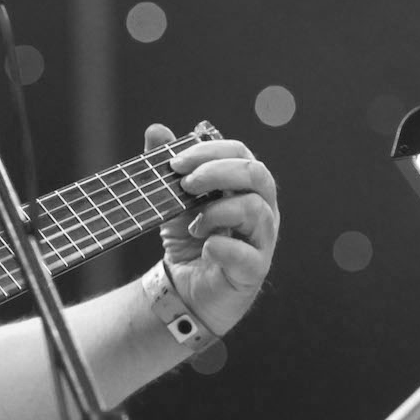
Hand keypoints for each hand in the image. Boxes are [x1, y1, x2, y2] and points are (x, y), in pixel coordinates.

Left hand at [147, 123, 279, 335]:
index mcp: (246, 186)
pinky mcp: (253, 270)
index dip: (209, 152)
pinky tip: (205, 246)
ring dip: (216, 211)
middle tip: (185, 184)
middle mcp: (262, 208)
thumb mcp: (174, 199)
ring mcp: (262, 240)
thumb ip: (168, 166)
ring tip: (193, 225)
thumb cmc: (188, 239)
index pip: (240, 153)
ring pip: (255, 210)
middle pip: (256, 174)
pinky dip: (223, 246)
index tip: (176, 162)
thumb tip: (156, 130)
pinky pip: (248, 254)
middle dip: (216, 173)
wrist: (184, 289)